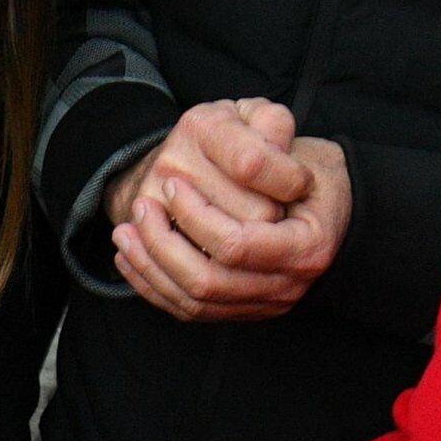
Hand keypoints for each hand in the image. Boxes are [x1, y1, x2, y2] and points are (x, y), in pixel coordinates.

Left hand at [107, 102, 352, 322]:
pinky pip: (189, 310)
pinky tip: (129, 257)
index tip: (173, 185)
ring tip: (124, 232)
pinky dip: (153, 286)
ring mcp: (265, 302)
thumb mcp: (291, 136)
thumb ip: (270, 130)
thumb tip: (244, 156)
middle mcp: (289, 282)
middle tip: (141, 207)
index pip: (237, 244)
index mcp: (309, 244)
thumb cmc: (300, 163)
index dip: (197, 217)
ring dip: (151, 266)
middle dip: (163, 244)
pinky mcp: (242, 309)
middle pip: (209, 280)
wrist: (316, 200)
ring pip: (194, 300)